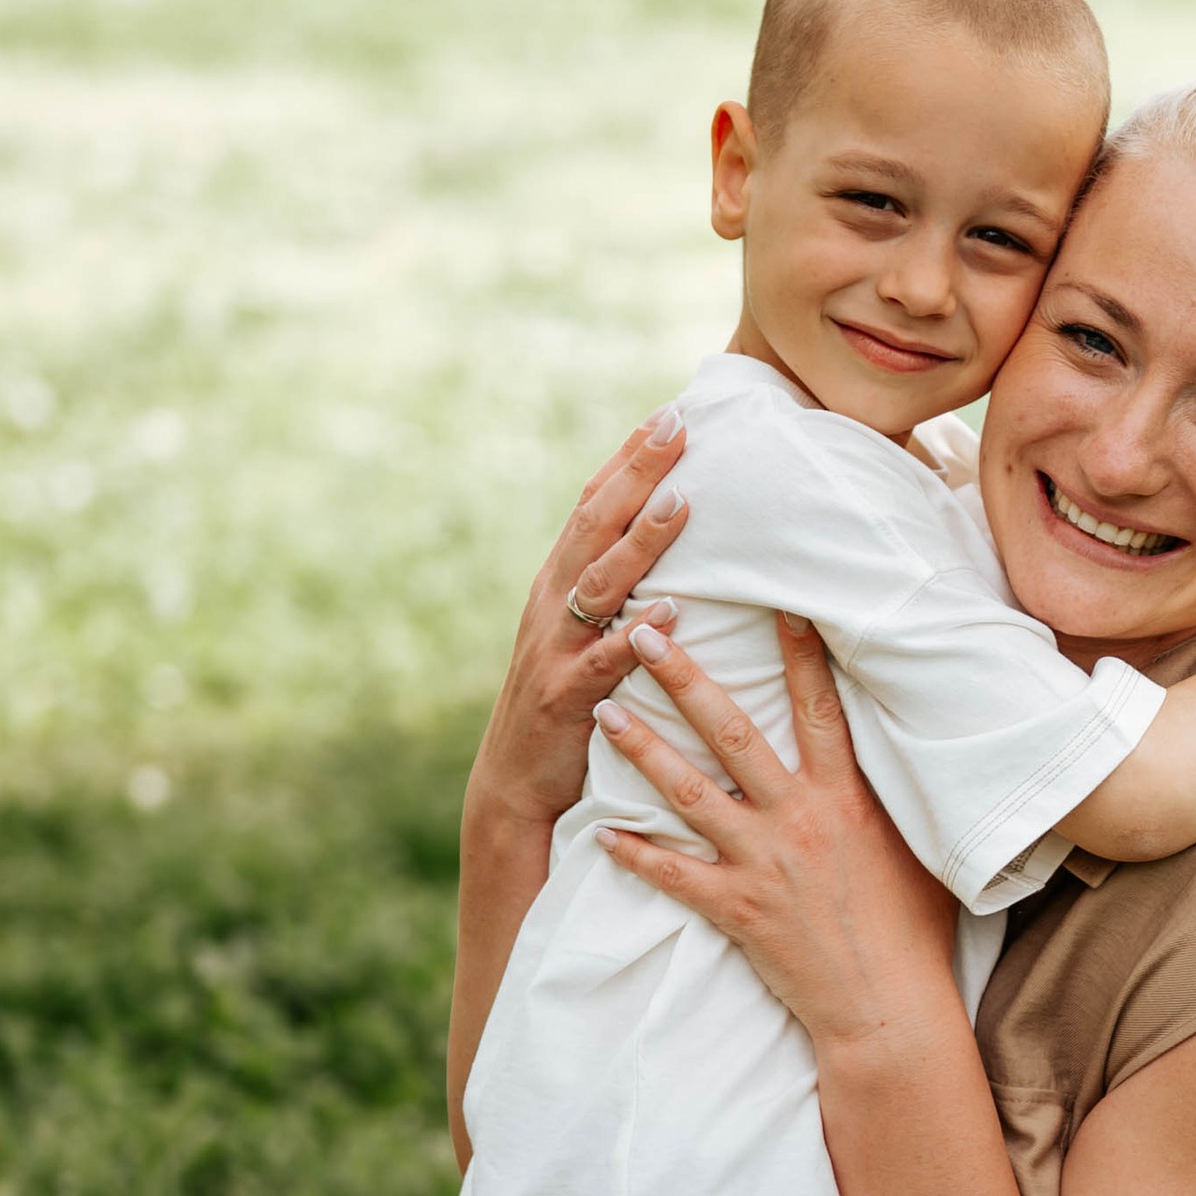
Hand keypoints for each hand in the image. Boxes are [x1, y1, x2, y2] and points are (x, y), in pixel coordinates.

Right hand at [462, 411, 692, 844]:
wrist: (515, 783)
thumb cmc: (564, 704)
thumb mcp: (582, 633)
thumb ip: (611, 588)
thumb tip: (662, 536)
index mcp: (559, 581)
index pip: (594, 504)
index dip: (629, 457)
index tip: (669, 412)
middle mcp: (552, 602)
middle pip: (595, 524)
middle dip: (636, 472)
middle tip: (677, 426)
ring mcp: (555, 647)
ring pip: (599, 582)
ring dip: (639, 541)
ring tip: (680, 502)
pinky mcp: (565, 696)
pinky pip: (604, 661)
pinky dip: (635, 636)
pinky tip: (668, 613)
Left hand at [595, 616, 959, 1047]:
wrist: (889, 1007)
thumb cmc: (914, 930)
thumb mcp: (921, 848)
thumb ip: (899, 796)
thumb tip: (913, 750)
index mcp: (847, 799)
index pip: (820, 709)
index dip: (799, 652)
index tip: (775, 601)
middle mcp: (800, 819)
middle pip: (734, 734)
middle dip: (687, 680)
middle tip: (647, 636)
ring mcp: (763, 862)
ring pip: (689, 793)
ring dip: (642, 749)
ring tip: (604, 711)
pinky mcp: (737, 909)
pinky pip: (672, 875)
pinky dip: (634, 854)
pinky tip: (600, 834)